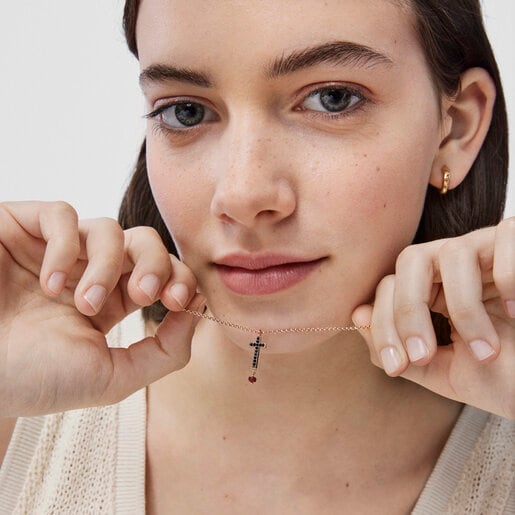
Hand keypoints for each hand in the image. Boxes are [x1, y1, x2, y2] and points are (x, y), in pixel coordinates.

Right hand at [0, 201, 203, 416]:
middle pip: (144, 242)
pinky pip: (62, 214)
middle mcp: (87, 271)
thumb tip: (198, 313)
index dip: (180, 278)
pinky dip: (65, 246)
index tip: (181, 299)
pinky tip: (49, 283)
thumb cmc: (33, 379)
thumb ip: (164, 353)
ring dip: (105, 265)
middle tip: (144, 294)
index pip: (161, 273)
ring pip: (108, 228)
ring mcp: (56, 249)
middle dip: (155, 264)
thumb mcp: (111, 378)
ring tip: (81, 302)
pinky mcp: (23, 229)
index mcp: (111, 301)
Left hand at [352, 217, 514, 419]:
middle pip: (410, 261)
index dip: (384, 324)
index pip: (390, 287)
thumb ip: (403, 349)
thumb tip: (357, 316)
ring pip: (451, 253)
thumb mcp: (446, 371)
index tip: (396, 366)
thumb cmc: (507, 376)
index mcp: (434, 289)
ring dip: (463, 309)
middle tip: (422, 357)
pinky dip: (509, 275)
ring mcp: (490, 251)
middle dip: (407, 311)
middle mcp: (456, 265)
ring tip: (485, 351)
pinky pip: (506, 236)